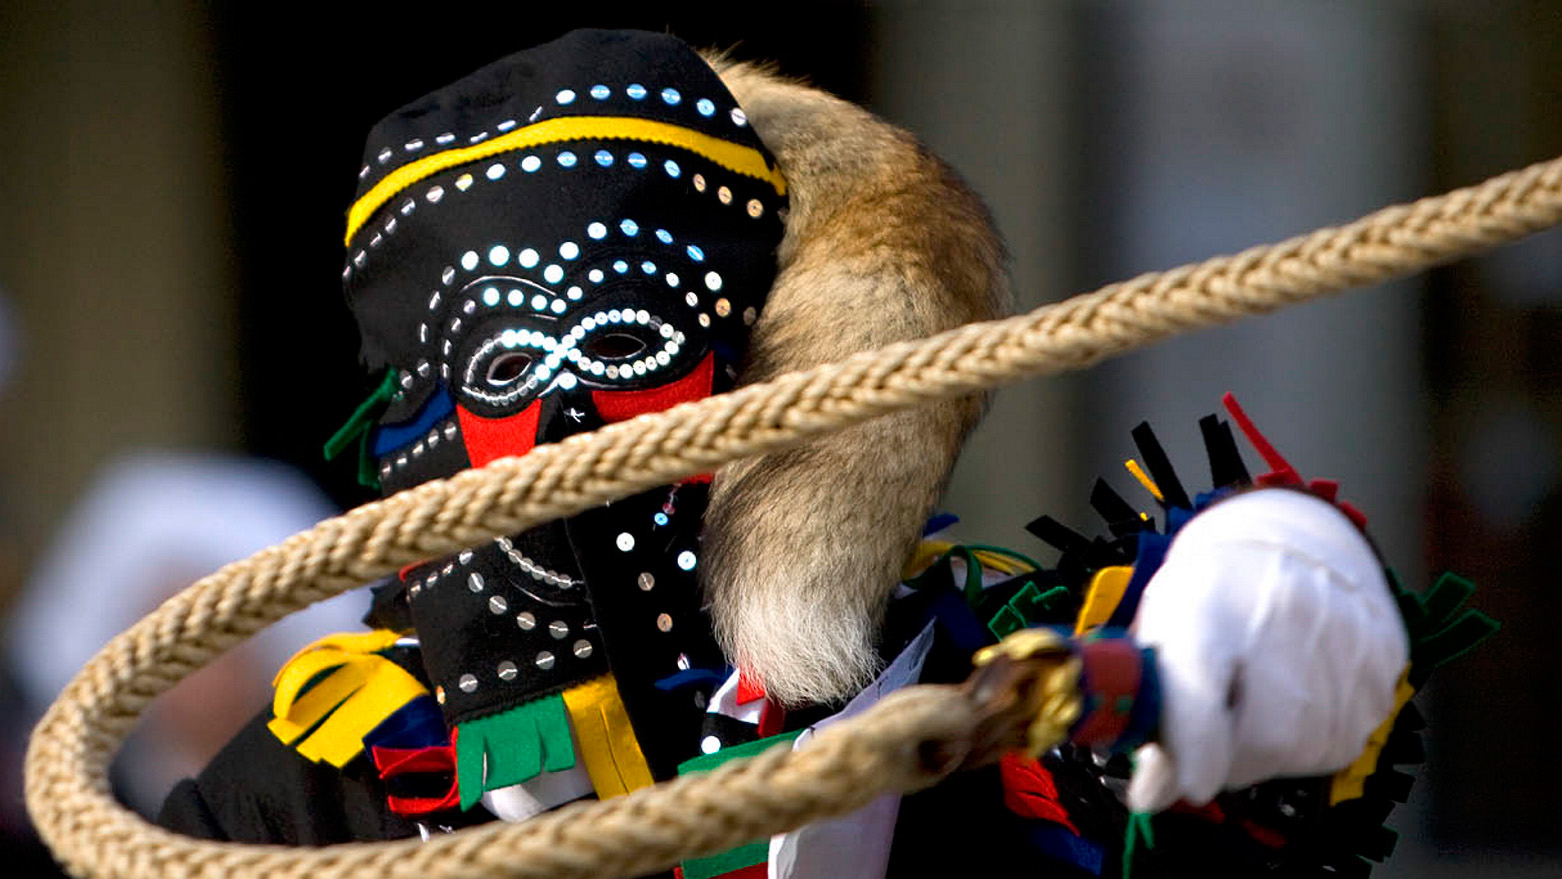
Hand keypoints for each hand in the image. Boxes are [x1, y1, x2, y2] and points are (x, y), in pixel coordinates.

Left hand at [1125, 488, 1407, 813]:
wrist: (1291, 543)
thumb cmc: (1212, 596)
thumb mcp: (1163, 633)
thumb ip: (1154, 711)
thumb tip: (1152, 795)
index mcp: (1205, 608)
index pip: (1199, 691)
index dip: (1192, 749)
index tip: (1181, 788)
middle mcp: (1282, 620)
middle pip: (1264, 741)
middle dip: (1232, 758)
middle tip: (1218, 732)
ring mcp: (1342, 642)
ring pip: (1306, 751)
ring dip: (1273, 749)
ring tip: (1259, 698)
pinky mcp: (1382, 664)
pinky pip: (1344, 737)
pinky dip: (1314, 735)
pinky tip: (1298, 692)